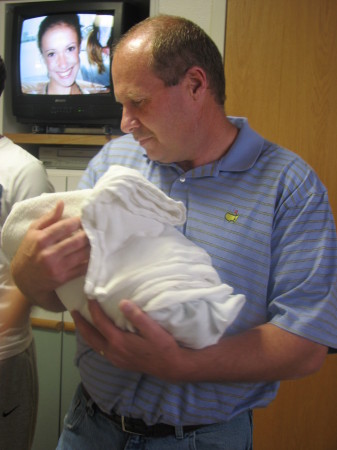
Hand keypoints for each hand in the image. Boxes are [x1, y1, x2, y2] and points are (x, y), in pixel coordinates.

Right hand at [11, 201, 89, 311]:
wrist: (23, 280)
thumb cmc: (29, 251)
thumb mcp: (33, 232)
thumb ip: (48, 218)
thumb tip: (62, 203)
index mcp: (41, 239)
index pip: (65, 227)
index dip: (79, 221)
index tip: (87, 218)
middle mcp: (49, 254)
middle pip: (77, 241)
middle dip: (90, 234)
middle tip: (98, 228)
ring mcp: (57, 267)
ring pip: (82, 254)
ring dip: (93, 246)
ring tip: (100, 239)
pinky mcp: (63, 278)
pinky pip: (83, 268)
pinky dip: (91, 261)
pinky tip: (97, 254)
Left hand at [72, 299, 188, 381]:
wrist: (171, 367)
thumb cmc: (164, 346)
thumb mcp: (153, 329)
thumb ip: (137, 316)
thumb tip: (122, 302)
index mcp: (119, 341)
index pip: (100, 322)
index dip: (93, 309)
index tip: (89, 297)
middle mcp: (113, 351)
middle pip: (90, 336)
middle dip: (80, 323)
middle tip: (73, 312)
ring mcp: (115, 359)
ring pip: (94, 345)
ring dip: (86, 333)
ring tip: (81, 322)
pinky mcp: (119, 362)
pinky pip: (100, 350)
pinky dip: (94, 340)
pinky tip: (98, 336)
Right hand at [73, 299, 327, 383]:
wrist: (188, 364)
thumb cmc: (164, 355)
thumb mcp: (140, 351)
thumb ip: (129, 336)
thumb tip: (121, 313)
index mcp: (119, 355)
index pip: (94, 342)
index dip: (82, 328)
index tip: (74, 311)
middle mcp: (124, 353)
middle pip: (97, 336)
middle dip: (85, 320)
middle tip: (79, 301)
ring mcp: (138, 347)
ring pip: (113, 331)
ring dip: (102, 316)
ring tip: (97, 298)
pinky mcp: (155, 339)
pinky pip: (142, 325)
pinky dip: (134, 315)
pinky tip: (127, 303)